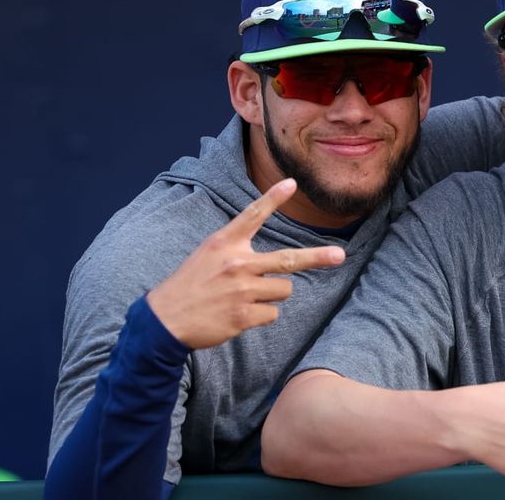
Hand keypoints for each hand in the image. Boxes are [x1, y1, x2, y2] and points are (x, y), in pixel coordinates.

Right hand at [146, 178, 345, 348]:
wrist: (165, 320)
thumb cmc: (191, 284)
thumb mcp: (208, 254)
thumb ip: (237, 250)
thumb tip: (275, 262)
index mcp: (225, 243)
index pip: (252, 215)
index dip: (274, 198)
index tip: (292, 183)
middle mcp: (237, 263)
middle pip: (289, 259)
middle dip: (317, 257)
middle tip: (339, 255)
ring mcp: (242, 290)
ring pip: (284, 290)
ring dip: (272, 295)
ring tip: (244, 297)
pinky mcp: (244, 315)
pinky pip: (273, 313)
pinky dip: (261, 315)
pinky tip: (238, 314)